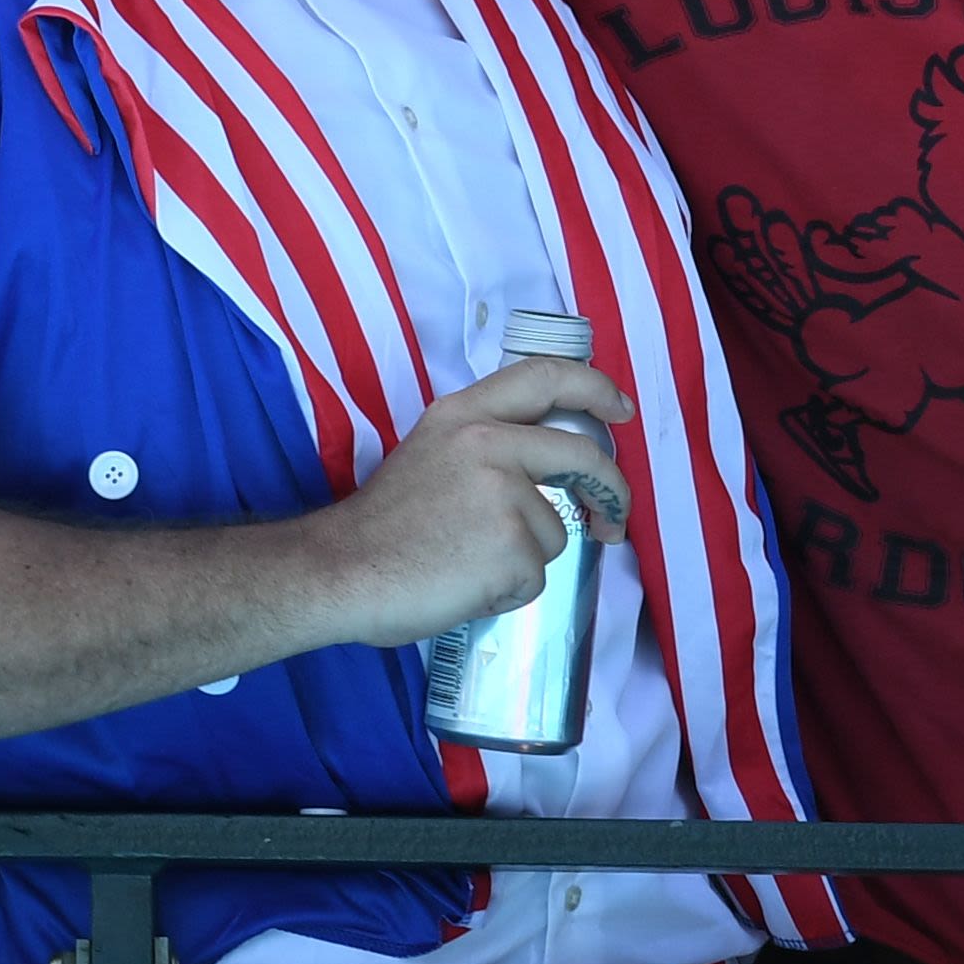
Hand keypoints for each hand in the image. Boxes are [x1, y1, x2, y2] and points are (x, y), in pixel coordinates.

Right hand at [302, 355, 630, 650]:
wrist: (343, 570)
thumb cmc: (383, 523)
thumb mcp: (430, 454)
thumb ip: (483, 447)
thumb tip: (547, 468)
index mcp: (462, 415)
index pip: (544, 377)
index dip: (594, 388)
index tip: (620, 408)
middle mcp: (487, 443)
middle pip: (581, 453)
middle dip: (612, 489)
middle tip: (613, 517)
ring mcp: (504, 495)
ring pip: (556, 528)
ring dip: (528, 554)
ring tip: (471, 561)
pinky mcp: (513, 548)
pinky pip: (536, 573)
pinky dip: (511, 586)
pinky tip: (467, 581)